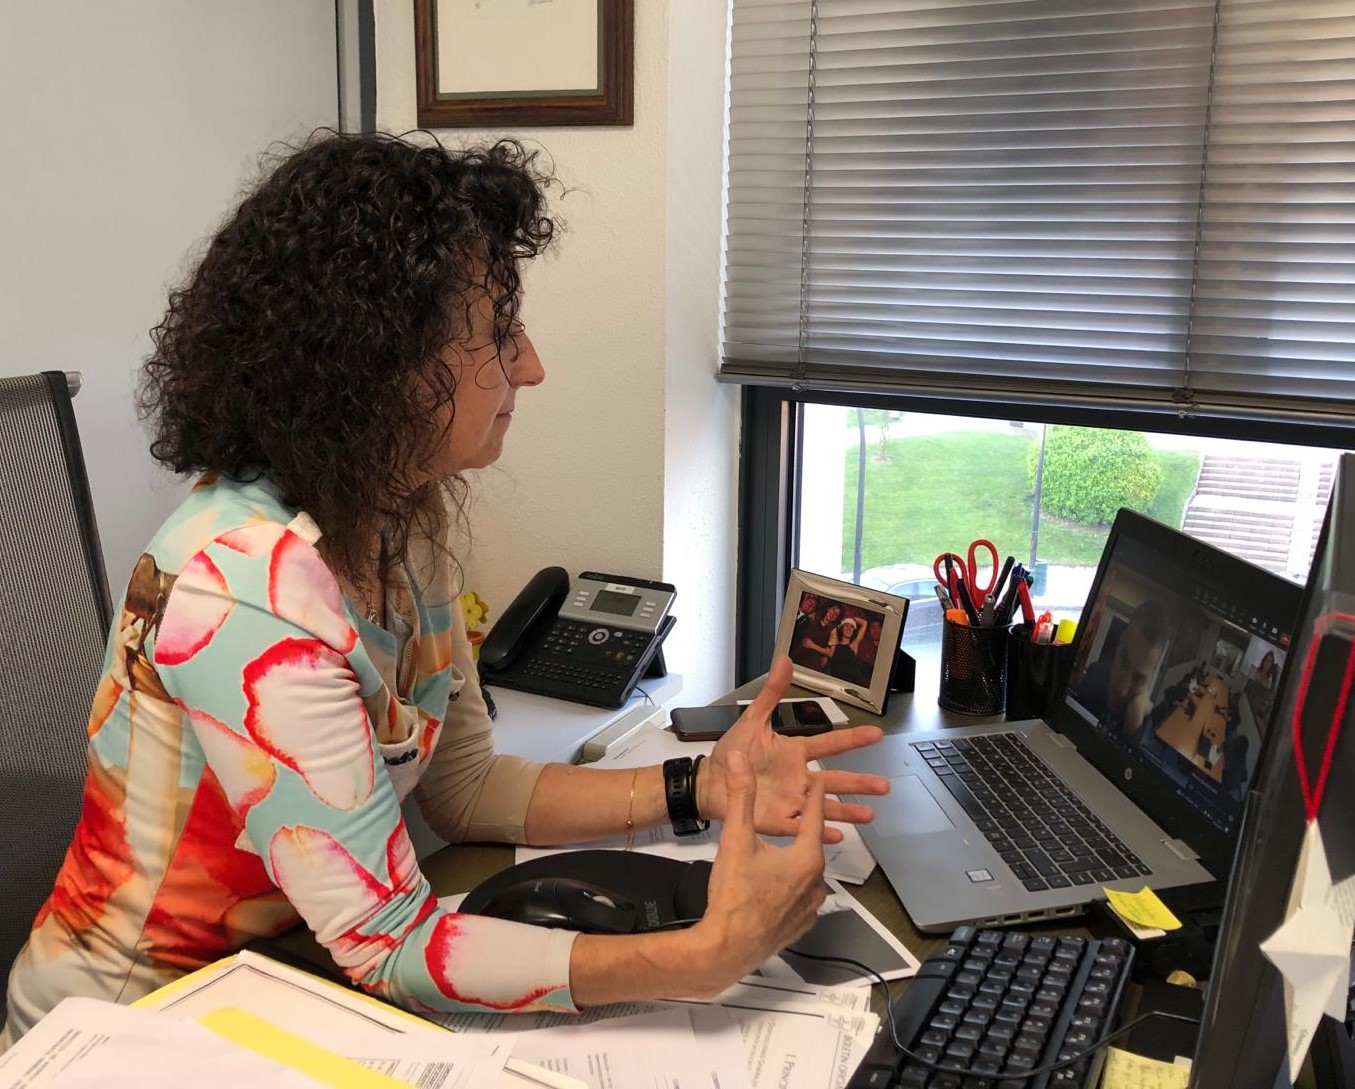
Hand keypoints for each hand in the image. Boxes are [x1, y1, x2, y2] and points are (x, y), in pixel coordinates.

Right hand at [687, 750, 826, 992]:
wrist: (725, 949)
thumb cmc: (733, 893)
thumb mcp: (735, 838)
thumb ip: (740, 795)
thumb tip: (738, 758)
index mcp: (806, 857)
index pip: (815, 817)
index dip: (814, 797)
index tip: (817, 782)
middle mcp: (816, 883)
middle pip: (812, 847)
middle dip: (804, 831)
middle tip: (795, 817)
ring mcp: (810, 909)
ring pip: (807, 875)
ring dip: (797, 863)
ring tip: (780, 855)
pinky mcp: (800, 928)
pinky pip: (802, 900)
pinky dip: (792, 890)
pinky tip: (776, 888)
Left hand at [697, 657, 888, 842]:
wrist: (711, 781)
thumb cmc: (734, 752)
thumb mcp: (753, 720)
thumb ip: (772, 693)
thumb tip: (784, 661)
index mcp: (796, 753)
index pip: (830, 744)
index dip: (853, 739)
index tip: (877, 734)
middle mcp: (800, 778)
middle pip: (835, 780)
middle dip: (860, 783)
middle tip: (884, 786)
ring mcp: (792, 800)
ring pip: (824, 807)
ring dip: (847, 812)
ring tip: (869, 815)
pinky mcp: (778, 820)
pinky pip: (801, 827)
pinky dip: (818, 832)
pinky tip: (835, 835)